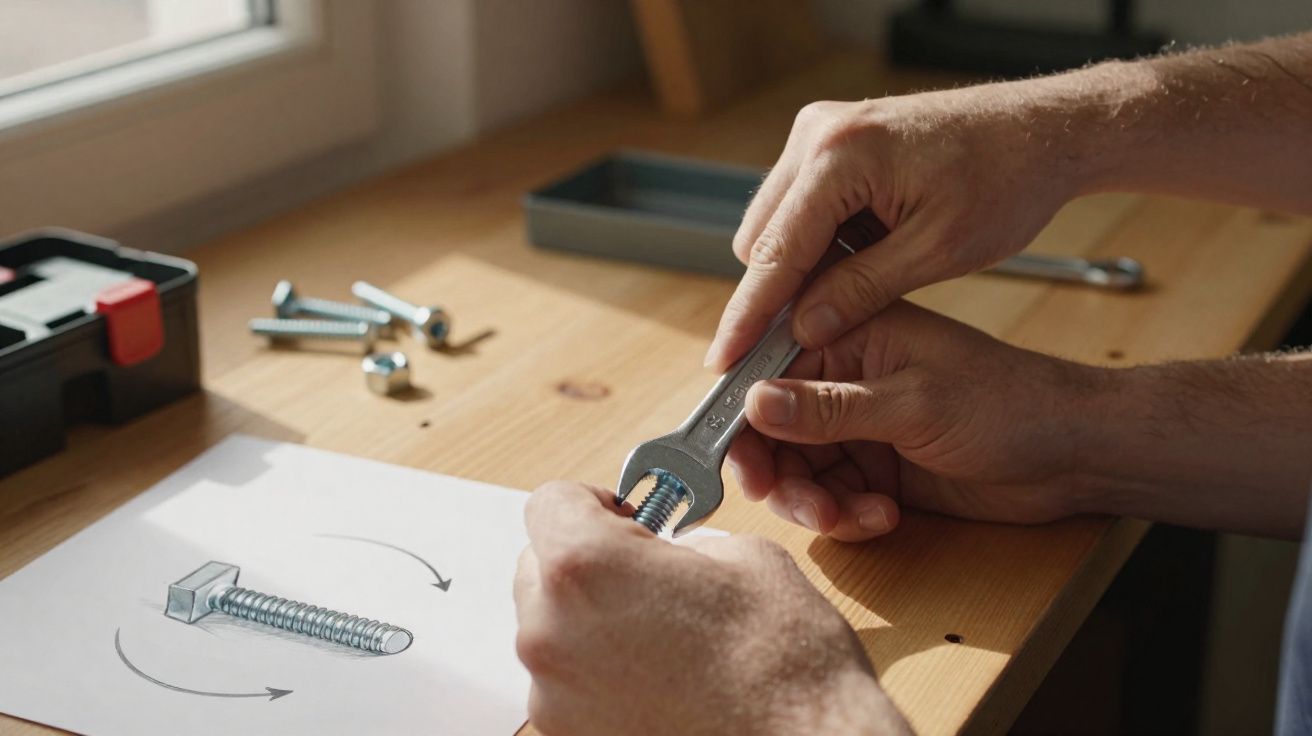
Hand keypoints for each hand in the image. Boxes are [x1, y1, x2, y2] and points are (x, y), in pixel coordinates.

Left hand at [513, 481, 910, 735]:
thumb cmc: (784, 665)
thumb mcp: (742, 557)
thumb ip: (676, 543)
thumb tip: (661, 557)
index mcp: (587, 566)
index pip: (550, 503)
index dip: (591, 503)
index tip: (622, 517)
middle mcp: (551, 632)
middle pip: (539, 568)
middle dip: (587, 563)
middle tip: (648, 576)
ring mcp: (555, 696)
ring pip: (550, 629)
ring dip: (591, 620)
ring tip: (661, 635)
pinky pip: (568, 684)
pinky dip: (600, 674)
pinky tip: (659, 679)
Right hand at [705, 90, 1076, 370]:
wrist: (1042, 129)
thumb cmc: (1006, 179)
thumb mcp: (937, 251)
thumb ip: (861, 291)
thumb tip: (804, 330)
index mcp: (841, 156)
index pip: (775, 254)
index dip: (749, 317)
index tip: (723, 364)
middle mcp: (818, 134)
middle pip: (761, 240)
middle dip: (776, 293)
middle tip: (805, 344)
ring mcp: (820, 131)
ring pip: (774, 225)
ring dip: (799, 268)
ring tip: (852, 295)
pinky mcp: (831, 139)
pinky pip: (797, 204)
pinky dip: (815, 242)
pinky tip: (859, 261)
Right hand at [728, 301, 1100, 540]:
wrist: (1071, 452)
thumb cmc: (1008, 402)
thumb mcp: (914, 403)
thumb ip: (831, 407)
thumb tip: (757, 401)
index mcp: (850, 331)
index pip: (766, 368)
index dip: (741, 417)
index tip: (733, 460)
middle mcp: (844, 374)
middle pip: (770, 427)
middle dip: (776, 471)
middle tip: (793, 502)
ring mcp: (857, 422)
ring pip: (796, 469)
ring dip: (812, 501)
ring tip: (847, 516)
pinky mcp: (874, 463)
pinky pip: (830, 495)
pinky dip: (844, 514)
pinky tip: (882, 514)